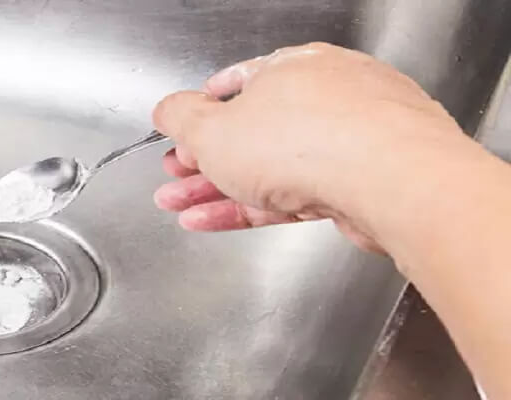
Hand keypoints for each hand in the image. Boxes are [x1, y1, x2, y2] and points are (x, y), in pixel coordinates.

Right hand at [152, 42, 471, 252]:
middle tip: (174, 179)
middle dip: (203, 162)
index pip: (236, 86)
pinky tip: (216, 221)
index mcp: (293, 67)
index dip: (200, 114)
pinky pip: (293, 194)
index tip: (180, 135)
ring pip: (270, 167)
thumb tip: (166, 110)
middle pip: (251, 132)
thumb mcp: (213, 130)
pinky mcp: (359, 184)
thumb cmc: (308, 142)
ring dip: (219, 190)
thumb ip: (181, 119)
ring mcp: (347, 142)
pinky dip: (254, 208)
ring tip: (180, 208)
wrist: (393, 183)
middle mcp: (326, 97)